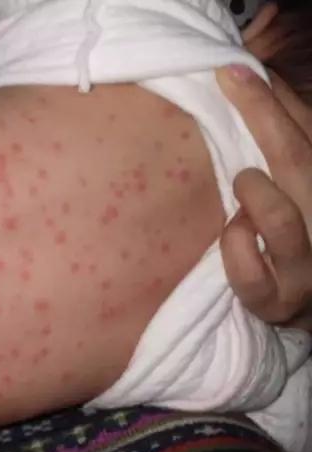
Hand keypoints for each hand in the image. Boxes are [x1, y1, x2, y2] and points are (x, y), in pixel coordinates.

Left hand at [217, 65, 311, 329]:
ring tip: (244, 182)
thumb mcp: (291, 183)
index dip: (272, 99)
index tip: (233, 69)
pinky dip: (236, 250)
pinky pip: (251, 274)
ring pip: (283, 218)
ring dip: (255, 194)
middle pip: (298, 162)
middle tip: (228, 82)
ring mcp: (304, 264)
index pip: (305, 134)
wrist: (306, 301)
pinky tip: (232, 235)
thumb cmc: (293, 234)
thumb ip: (280, 136)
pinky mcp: (278, 300)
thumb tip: (251, 75)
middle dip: (262, 117)